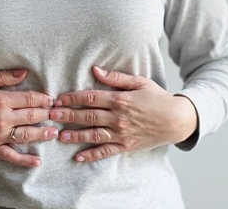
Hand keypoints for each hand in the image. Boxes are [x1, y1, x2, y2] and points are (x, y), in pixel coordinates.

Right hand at [0, 68, 57, 167]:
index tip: (52, 99)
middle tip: (59, 114)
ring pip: (27, 135)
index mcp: (2, 100)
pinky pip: (12, 156)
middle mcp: (3, 119)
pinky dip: (25, 160)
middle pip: (33, 116)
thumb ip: (5, 76)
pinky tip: (37, 161)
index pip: (30, 99)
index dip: (44, 99)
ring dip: (43, 134)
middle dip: (48, 114)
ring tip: (54, 132)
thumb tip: (24, 73)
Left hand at [50, 65, 197, 162]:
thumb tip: (95, 70)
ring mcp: (122, 133)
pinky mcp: (126, 146)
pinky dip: (92, 155)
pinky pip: (106, 151)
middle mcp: (118, 118)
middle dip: (68, 116)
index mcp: (120, 99)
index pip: (91, 97)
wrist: (176, 120)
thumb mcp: (139, 82)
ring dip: (75, 136)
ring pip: (94, 135)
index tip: (58, 99)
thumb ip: (116, 77)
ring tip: (60, 136)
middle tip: (51, 116)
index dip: (73, 98)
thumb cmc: (157, 98)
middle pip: (88, 116)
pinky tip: (78, 157)